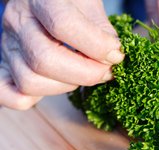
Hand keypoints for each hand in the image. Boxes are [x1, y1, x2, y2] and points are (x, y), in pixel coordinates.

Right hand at [0, 0, 123, 109]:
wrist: (41, 1)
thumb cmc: (70, 3)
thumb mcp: (89, 4)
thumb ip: (101, 29)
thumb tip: (111, 58)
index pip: (64, 25)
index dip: (97, 46)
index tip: (116, 55)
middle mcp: (17, 22)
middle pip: (44, 60)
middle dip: (86, 74)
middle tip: (105, 71)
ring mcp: (8, 47)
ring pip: (30, 82)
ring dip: (66, 86)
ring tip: (82, 74)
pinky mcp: (6, 68)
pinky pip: (10, 96)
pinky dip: (34, 99)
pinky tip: (56, 85)